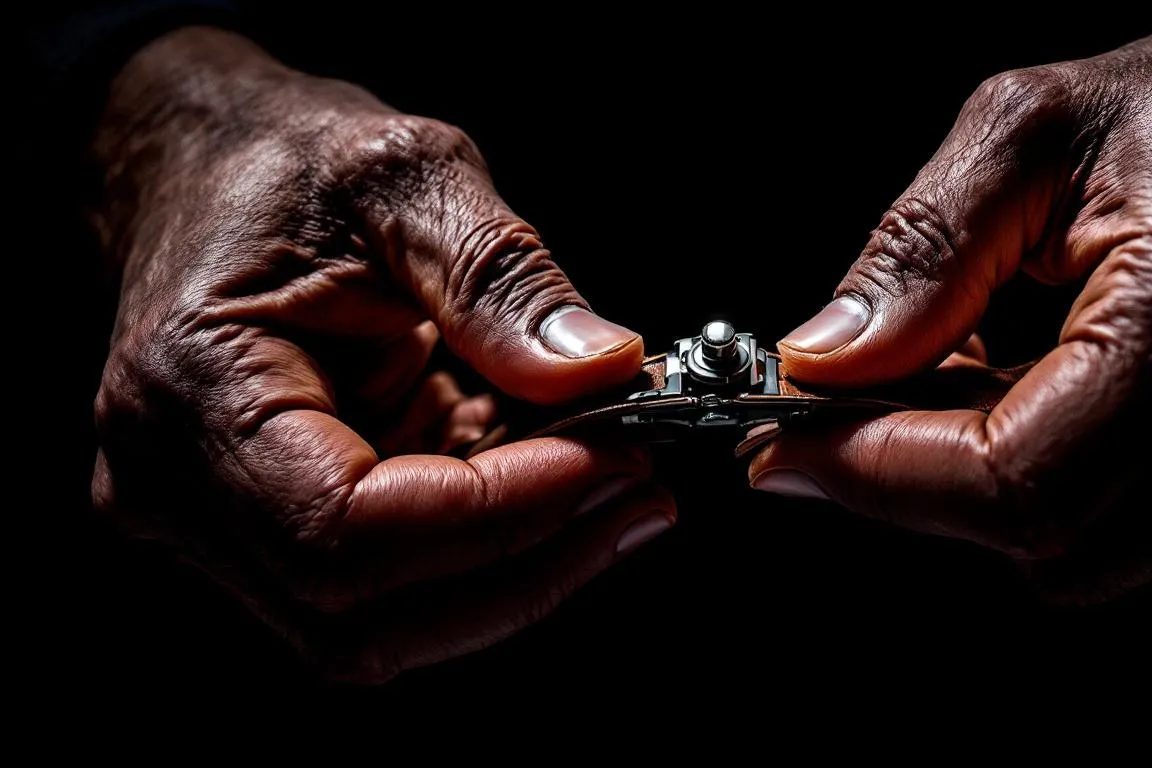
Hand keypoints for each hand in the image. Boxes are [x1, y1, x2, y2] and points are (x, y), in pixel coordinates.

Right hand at [91, 27, 673, 680]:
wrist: (204, 168)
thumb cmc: (283, 158)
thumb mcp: (403, 174)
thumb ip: (500, 278)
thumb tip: (605, 372)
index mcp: (192, 391)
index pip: (342, 528)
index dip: (492, 516)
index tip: (610, 459)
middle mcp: (181, 488)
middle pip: (363, 615)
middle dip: (526, 563)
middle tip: (642, 492)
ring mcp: (222, 523)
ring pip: (385, 624)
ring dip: (521, 568)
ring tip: (619, 485)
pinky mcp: (279, 526)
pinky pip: (398, 579)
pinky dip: (495, 541)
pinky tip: (561, 475)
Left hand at [751, 0, 1151, 597]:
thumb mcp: (1042, 124)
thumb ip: (922, 250)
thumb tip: (821, 363)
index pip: (1005, 479)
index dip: (873, 475)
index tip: (782, 444)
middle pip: (1041, 541)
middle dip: (918, 482)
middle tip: (852, 406)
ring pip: (1087, 552)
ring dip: (986, 484)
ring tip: (963, 374)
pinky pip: (1139, 523)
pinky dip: (1056, 477)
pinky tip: (1040, 389)